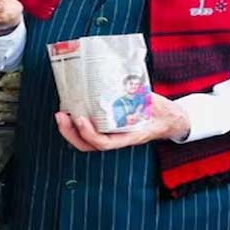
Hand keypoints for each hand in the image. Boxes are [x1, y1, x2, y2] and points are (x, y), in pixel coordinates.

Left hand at [55, 93, 189, 151]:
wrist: (169, 119)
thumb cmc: (162, 113)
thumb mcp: (154, 103)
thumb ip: (141, 96)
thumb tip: (130, 84)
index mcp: (129, 136)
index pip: (104, 143)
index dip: (90, 134)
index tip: (80, 119)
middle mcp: (118, 138)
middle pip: (88, 145)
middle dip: (71, 133)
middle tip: (61, 115)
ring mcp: (112, 134)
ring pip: (86, 140)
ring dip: (70, 129)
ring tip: (62, 113)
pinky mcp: (110, 127)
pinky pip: (91, 129)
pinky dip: (78, 122)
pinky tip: (73, 108)